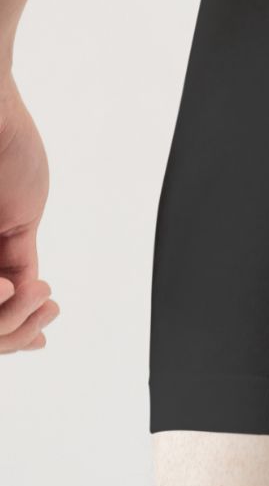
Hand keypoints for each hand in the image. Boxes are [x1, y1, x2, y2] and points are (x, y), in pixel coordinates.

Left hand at [0, 71, 56, 352]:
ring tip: (34, 295)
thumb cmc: (6, 151)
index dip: (17, 332)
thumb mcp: (23, 218)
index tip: (45, 334)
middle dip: (13, 332)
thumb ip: (19, 262)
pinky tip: (10, 288)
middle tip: (44, 316)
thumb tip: (24, 300)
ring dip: (5, 321)